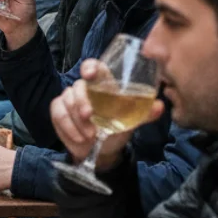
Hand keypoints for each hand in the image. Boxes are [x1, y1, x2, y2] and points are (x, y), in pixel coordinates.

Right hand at [49, 59, 164, 171]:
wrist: (103, 150)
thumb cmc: (118, 129)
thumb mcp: (133, 121)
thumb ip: (145, 113)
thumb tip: (160, 106)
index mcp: (103, 85)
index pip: (93, 67)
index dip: (90, 67)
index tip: (90, 75)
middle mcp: (85, 88)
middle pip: (77, 86)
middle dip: (81, 102)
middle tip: (89, 117)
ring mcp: (69, 99)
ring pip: (66, 101)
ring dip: (76, 120)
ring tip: (89, 136)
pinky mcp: (58, 111)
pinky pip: (58, 114)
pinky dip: (68, 127)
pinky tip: (79, 138)